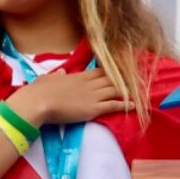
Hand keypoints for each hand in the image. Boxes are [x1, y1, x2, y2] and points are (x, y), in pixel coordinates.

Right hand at [9, 68, 132, 125]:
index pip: (100, 71)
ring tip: (139, 92)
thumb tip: (61, 73)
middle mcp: (89, 84)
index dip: (112, 71)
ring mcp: (92, 96)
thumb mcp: (48, 79)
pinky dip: (124, 104)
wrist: (39, 102)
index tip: (121, 70)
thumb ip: (57, 76)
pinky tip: (133, 105)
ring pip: (115, 90)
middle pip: (111, 79)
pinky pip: (113, 105)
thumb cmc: (40, 90)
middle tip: (137, 80)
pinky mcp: (93, 108)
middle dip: (124, 79)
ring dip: (127, 91)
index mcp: (78, 76)